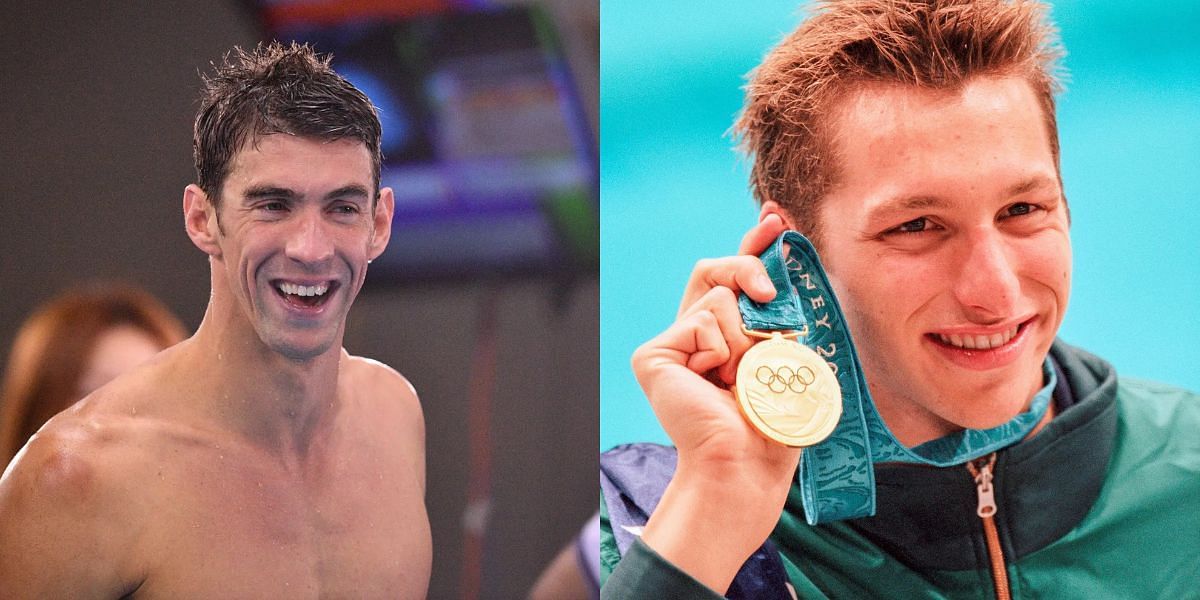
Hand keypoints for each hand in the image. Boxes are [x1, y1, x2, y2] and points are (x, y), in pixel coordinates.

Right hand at [629, 215, 799, 592]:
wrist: (745, 467)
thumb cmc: (772, 425)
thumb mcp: (786, 357)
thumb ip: (779, 316)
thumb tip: (782, 271)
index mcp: (724, 338)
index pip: (734, 278)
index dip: (753, 246)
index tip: (775, 220)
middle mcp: (693, 336)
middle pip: (714, 269)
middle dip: (748, 266)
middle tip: (770, 294)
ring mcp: (670, 344)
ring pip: (717, 297)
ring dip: (745, 335)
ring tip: (741, 378)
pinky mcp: (653, 354)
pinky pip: (701, 318)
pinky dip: (722, 347)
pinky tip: (717, 381)